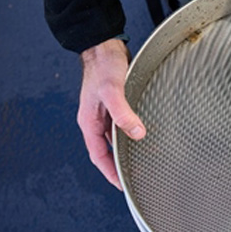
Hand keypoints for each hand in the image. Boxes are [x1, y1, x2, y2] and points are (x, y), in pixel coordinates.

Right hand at [77, 38, 145, 189]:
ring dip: (125, 150)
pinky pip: (121, 126)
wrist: (104, 46)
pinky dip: (130, 135)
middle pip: (106, 150)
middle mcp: (95, 120)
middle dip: (117, 166)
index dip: (109, 172)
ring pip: (114, 139)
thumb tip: (136, 133)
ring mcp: (104, 113)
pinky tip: (142, 137)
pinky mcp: (114, 105)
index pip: (98, 155)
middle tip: (134, 178)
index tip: (122, 185)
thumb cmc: (103, 66)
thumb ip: (123, 113)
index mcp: (89, 122)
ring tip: (140, 162)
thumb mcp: (112, 90)